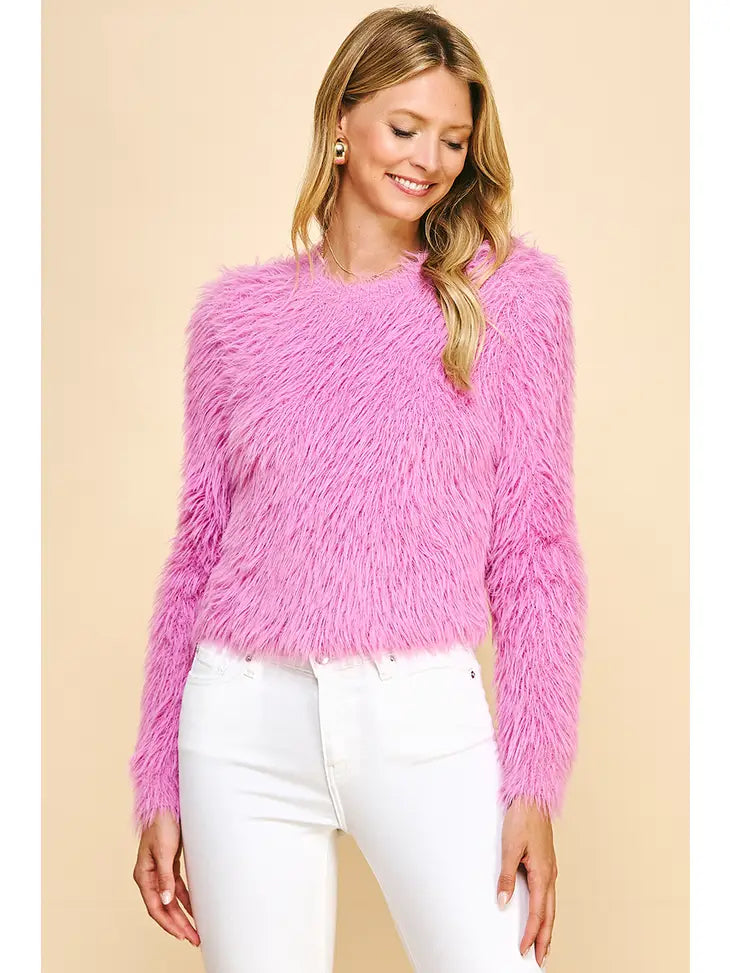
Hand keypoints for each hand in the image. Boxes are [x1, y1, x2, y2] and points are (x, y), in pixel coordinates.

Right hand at [132, 810, 200, 946]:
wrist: (166, 804)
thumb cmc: (162, 823)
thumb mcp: (164, 851)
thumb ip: (165, 877)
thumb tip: (166, 901)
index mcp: (144, 875)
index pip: (155, 907)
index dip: (168, 923)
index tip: (182, 934)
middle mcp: (150, 876)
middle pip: (164, 907)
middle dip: (178, 925)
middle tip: (193, 938)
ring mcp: (160, 872)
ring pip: (171, 900)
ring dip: (182, 915)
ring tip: (195, 930)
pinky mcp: (170, 865)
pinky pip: (177, 889)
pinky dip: (186, 900)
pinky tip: (194, 910)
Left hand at [496, 798, 556, 967]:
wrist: (532, 798)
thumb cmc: (522, 819)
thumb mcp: (509, 848)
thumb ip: (506, 877)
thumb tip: (503, 901)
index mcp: (543, 874)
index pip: (538, 913)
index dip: (531, 934)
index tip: (524, 949)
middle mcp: (550, 874)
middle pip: (549, 914)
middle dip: (545, 938)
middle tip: (541, 959)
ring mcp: (550, 869)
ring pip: (551, 905)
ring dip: (548, 926)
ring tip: (543, 944)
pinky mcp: (546, 864)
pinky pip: (548, 894)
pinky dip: (546, 910)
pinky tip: (542, 913)